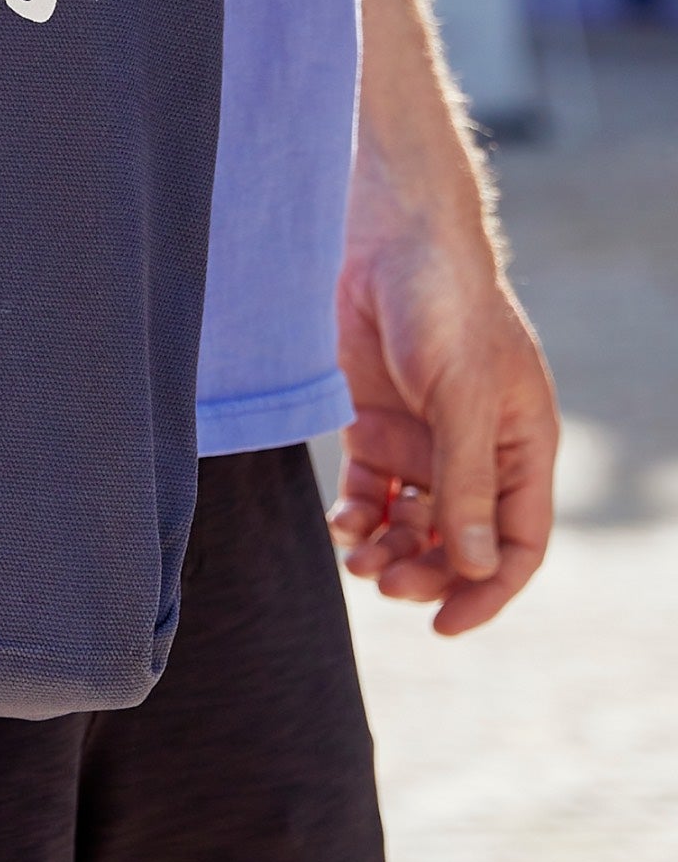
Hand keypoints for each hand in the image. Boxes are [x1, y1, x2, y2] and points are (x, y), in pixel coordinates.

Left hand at [328, 133, 559, 634]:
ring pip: (409, 522)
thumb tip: (474, 564)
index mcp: (521, 447)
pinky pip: (369, 490)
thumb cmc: (443, 304)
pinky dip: (357, 516)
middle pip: (457, 541)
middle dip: (425, 571)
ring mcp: (421, 438)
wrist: (385, 237)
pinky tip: (340, 526)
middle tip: (384, 583)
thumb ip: (465, 478)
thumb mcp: (461, 395)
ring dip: (387, 550)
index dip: (487, 588)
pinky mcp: (372, 421)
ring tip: (357, 560)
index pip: (516, 543)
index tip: (444, 623)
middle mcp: (473, 451)